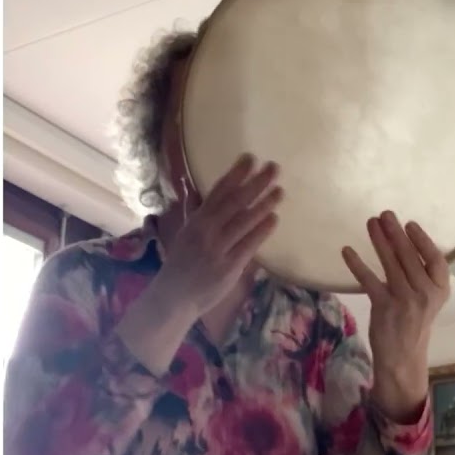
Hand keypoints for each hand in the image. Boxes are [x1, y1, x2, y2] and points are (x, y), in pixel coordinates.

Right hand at [153, 154, 282, 322]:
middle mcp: (206, 231)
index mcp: (196, 220)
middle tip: (274, 168)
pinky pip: (248, 245)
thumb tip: (194, 190)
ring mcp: (218, 248)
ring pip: (244, 221)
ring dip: (264, 203)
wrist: (174, 297)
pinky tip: (274, 218)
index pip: (218, 191)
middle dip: (256, 183)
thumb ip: (193, 212)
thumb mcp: (184, 233)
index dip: (235, 174)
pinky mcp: (229, 266)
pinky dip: (262, 230)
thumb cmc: (180, 264)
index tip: (250, 158)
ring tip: (280, 190)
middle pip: (235, 202)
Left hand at [342, 211, 449, 420]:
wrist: (403, 357)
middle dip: (396, 233)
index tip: (410, 224)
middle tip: (385, 214)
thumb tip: (406, 240)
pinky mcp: (384, 307)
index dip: (423, 241)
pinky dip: (357, 264)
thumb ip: (423, 275)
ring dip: (379, 241)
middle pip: (410, 257)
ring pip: (391, 264)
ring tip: (371, 223)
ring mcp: (405, 301)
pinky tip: (347, 250)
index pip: (436, 260)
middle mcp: (425, 294)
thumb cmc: (414, 322)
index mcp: (440, 290)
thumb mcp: (428, 299)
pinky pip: (369, 281)